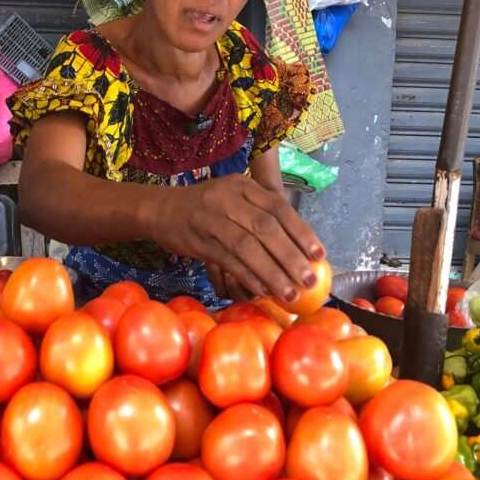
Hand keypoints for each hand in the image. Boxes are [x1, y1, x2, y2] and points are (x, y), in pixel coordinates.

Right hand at [152, 174, 323, 303]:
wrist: (160, 210)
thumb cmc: (205, 208)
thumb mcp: (233, 198)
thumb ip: (260, 214)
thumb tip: (299, 247)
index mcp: (242, 185)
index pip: (278, 207)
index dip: (301, 232)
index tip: (319, 255)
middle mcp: (227, 198)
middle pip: (266, 228)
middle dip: (291, 256)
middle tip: (309, 280)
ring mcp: (211, 219)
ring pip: (248, 247)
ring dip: (272, 273)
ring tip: (290, 293)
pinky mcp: (198, 241)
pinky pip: (229, 262)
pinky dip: (249, 277)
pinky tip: (264, 291)